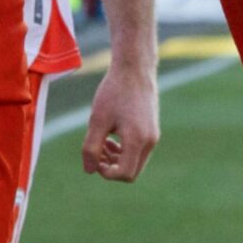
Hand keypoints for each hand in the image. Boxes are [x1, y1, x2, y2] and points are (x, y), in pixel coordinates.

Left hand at [80, 66, 160, 183]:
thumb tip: (89, 170)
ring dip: (116, 159)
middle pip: (131, 172)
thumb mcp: (97, 120)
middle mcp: (150, 141)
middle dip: (111, 167)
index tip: (94, 159)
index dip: (106, 173)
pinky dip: (124, 150)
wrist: (134, 69)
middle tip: (96, 151)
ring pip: (135, 162)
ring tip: (101, 143)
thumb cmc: (114, 92)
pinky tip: (111, 136)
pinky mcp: (152, 129)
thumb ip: (91, 148)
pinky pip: (139, 150)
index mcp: (138, 140)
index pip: (124, 174)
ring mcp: (153, 135)